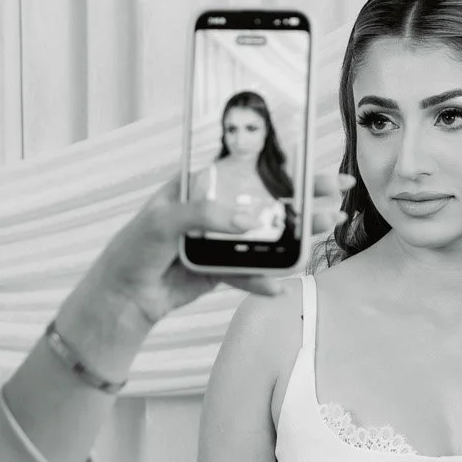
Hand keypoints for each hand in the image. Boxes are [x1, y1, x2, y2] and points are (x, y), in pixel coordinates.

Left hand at [87, 170, 352, 323]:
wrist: (124, 297)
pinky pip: (250, 272)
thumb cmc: (134, 248)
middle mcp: (216, 209)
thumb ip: (203, 216)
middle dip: (304, 199)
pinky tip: (276, 287)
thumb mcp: (162, 221)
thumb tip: (245, 221)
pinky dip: (263, 280)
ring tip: (324, 232)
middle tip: (337, 197)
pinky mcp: (222, 268)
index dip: (281, 164)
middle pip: (267, 200)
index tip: (313, 165)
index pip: (247, 168)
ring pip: (266, 236)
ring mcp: (222, 239)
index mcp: (201, 185)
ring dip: (296, 236)